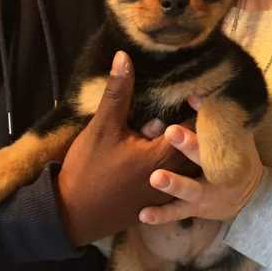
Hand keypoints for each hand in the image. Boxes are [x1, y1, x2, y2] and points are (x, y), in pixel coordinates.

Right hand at [56, 51, 195, 245]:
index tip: (199, 89)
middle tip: (194, 104)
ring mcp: (166, 193)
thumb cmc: (89, 169)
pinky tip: (166, 152)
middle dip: (195, 126)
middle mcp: (172, 177)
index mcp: (162, 156)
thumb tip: (124, 56)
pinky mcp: (157, 203)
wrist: (72, 214)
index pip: (194, 127)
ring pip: (187, 165)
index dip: (199, 106)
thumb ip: (118, 92)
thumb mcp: (102, 127)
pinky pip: (178, 180)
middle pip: (195, 147)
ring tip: (180, 126)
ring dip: (185, 147)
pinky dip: (177, 164)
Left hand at [138, 95, 264, 224]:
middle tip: (171, 131)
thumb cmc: (235, 157)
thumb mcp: (231, 136)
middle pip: (204, 157)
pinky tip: (143, 214)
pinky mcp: (195, 209)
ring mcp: (207, 194)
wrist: (251, 198)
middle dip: (188, 145)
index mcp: (227, 150)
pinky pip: (176, 213)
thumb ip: (211, 117)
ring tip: (155, 177)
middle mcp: (218, 173)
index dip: (206, 118)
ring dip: (173, 184)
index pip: (217, 132)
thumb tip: (192, 93)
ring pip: (190, 189)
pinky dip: (160, 215)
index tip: (192, 99)